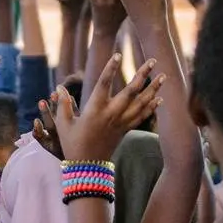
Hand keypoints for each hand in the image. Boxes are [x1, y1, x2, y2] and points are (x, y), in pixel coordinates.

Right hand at [49, 55, 163, 162]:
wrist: (87, 167)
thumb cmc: (73, 144)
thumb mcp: (64, 124)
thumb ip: (62, 104)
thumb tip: (59, 87)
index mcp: (94, 109)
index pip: (103, 83)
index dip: (110, 68)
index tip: (118, 55)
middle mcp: (111, 114)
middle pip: (130, 91)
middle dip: (142, 75)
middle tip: (152, 61)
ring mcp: (120, 122)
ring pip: (141, 103)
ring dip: (153, 89)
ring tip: (163, 76)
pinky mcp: (125, 130)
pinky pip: (142, 116)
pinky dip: (151, 107)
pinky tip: (159, 98)